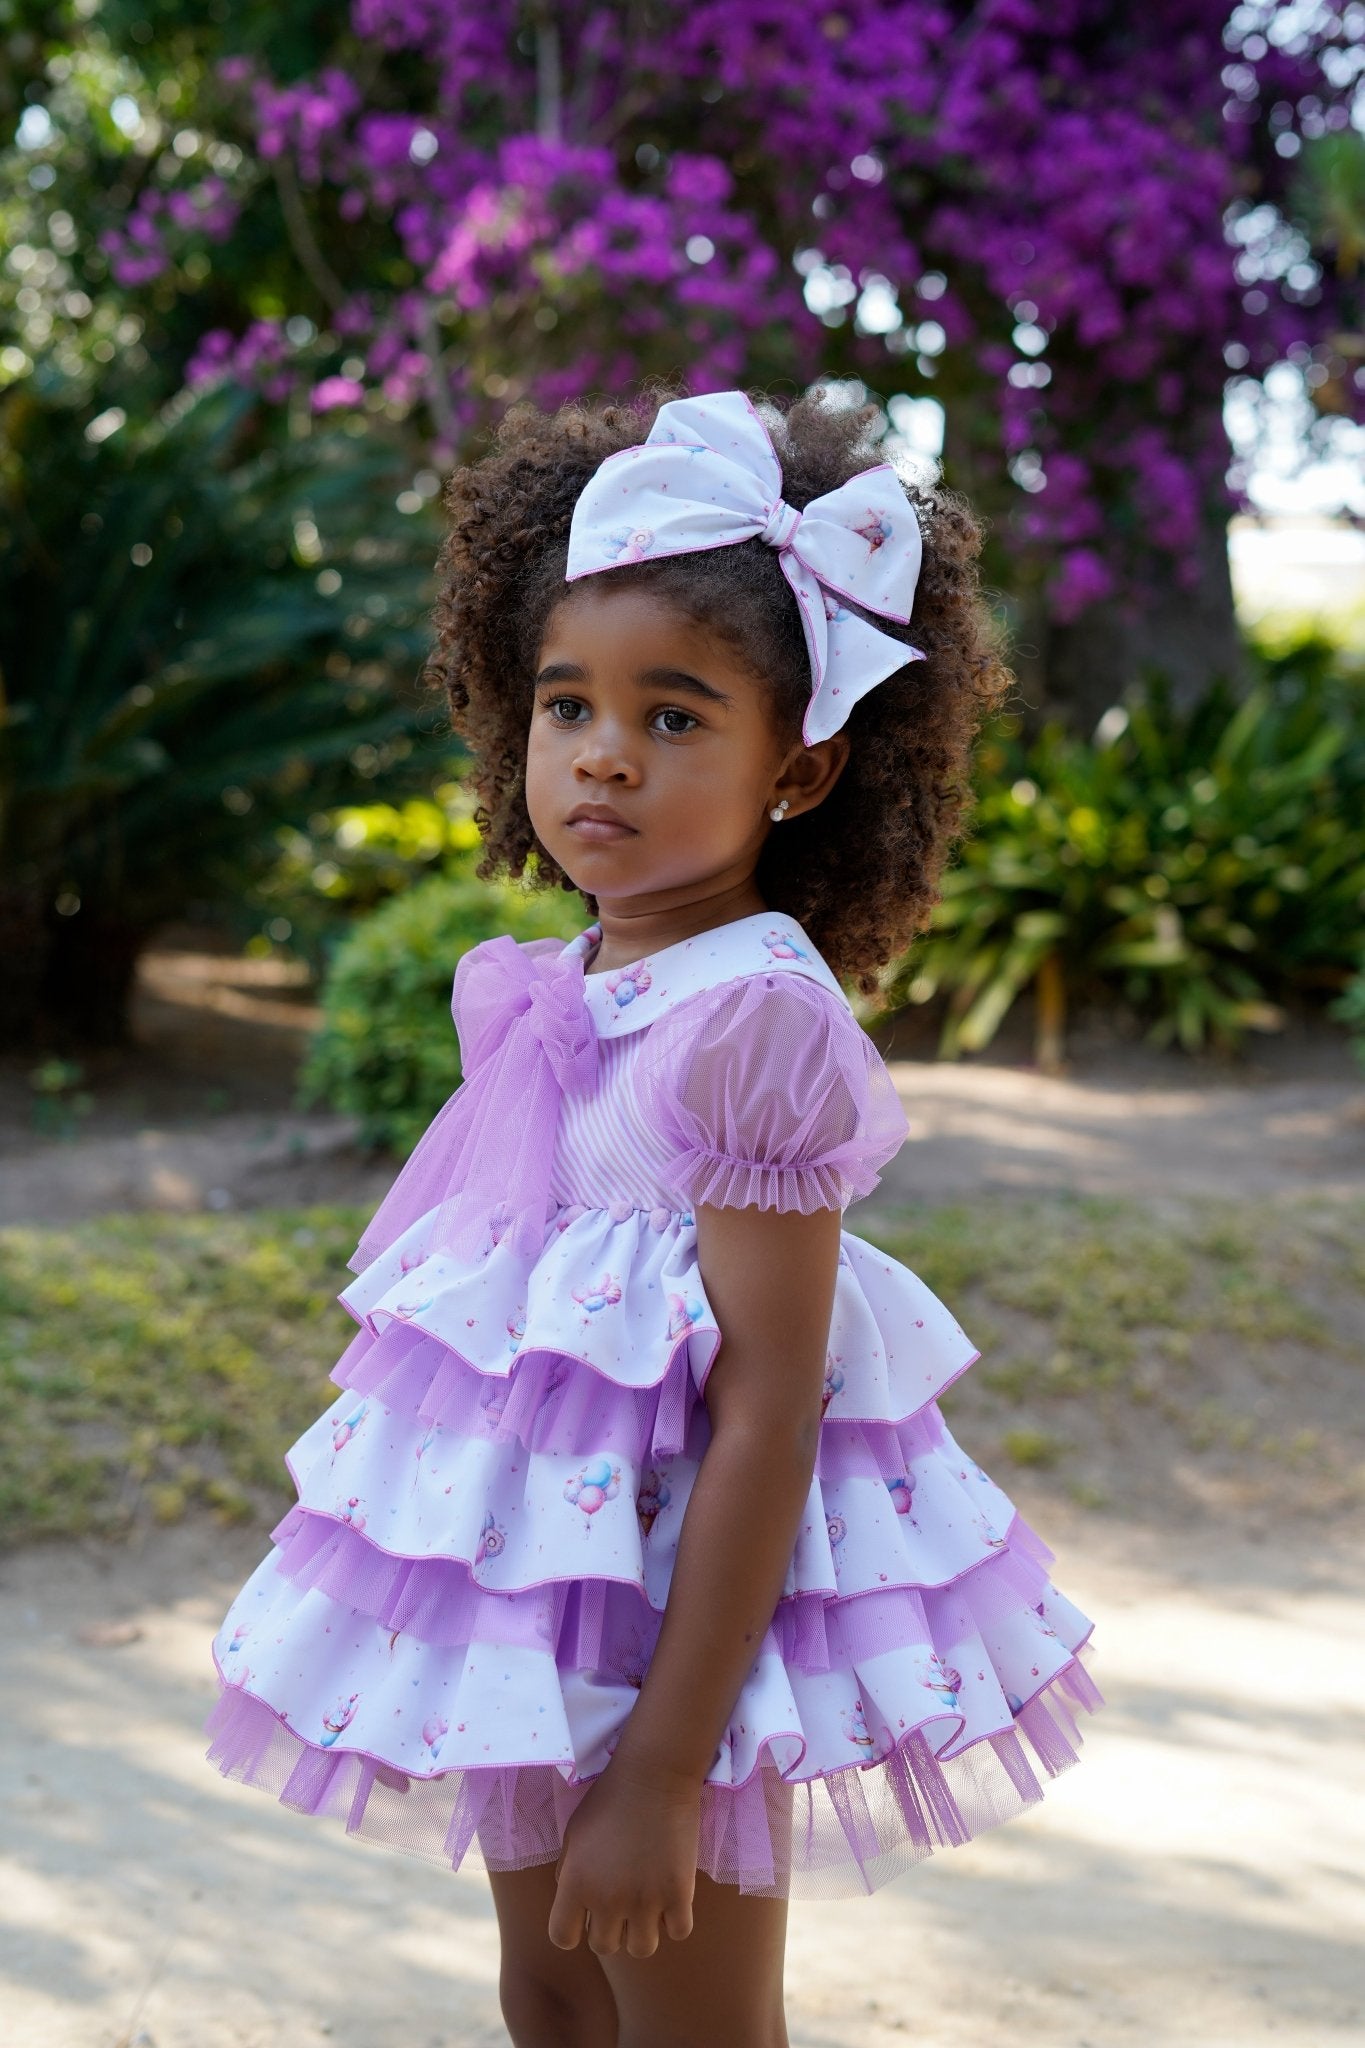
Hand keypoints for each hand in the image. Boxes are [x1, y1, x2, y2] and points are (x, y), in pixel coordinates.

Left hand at [548, 1752, 700, 1958]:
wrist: (654, 1773)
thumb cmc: (609, 1798)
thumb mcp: (574, 1833)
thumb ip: (568, 1872)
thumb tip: (573, 1904)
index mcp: (576, 1884)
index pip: (562, 1938)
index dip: (572, 1929)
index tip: (584, 1915)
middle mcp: (608, 1899)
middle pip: (604, 1947)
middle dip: (610, 1929)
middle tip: (621, 1904)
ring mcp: (646, 1899)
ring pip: (642, 1949)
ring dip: (643, 1931)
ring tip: (647, 1906)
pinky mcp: (679, 1893)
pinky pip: (678, 1932)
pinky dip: (676, 1920)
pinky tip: (672, 1897)